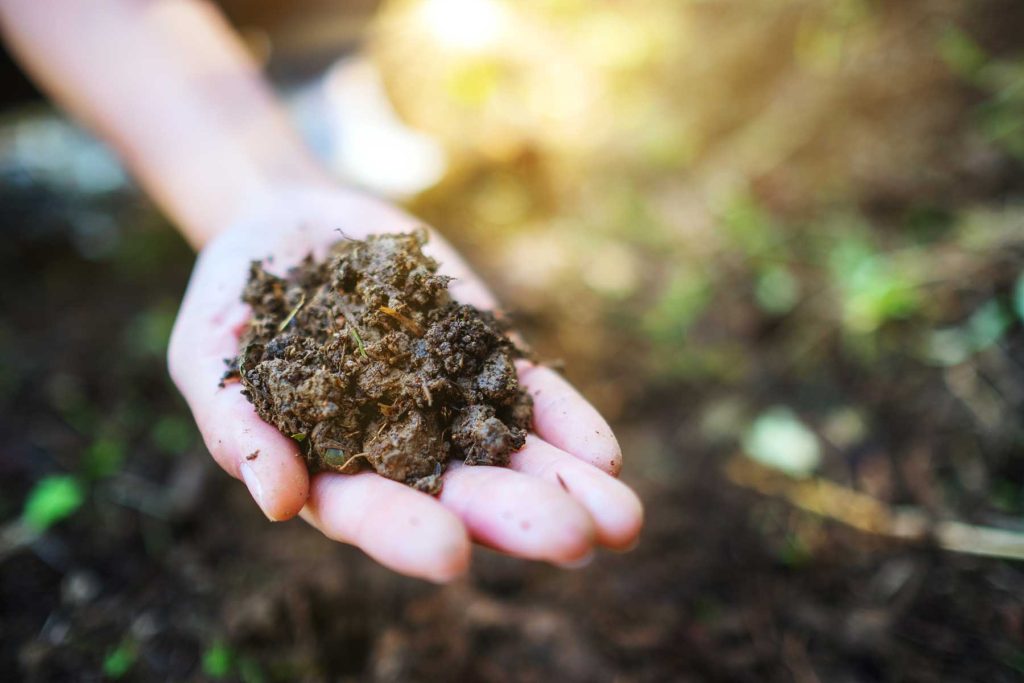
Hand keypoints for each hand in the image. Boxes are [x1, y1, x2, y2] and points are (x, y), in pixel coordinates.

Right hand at [168, 186, 642, 580]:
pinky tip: (605, 456)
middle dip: (515, 519)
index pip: (367, 512)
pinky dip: (564, 423)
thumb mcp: (209, 352)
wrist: (289, 225)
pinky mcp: (479, 355)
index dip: (405, 535)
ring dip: (564, 488)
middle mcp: (397, 451)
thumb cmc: (232, 300)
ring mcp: (446, 403)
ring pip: (508, 455)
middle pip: (458, 495)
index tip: (451, 557)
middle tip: (575, 543)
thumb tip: (275, 500)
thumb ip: (236, 424)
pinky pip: (526, 395)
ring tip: (622, 521)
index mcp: (329, 468)